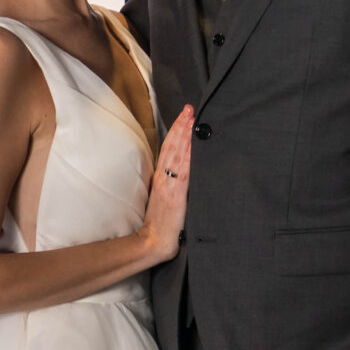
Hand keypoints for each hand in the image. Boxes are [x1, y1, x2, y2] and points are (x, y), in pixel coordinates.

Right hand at [142, 107, 194, 262]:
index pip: (168, 149)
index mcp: (160, 178)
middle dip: (181, 126)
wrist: (154, 242)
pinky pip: (184, 171)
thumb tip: (186, 172)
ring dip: (185, 134)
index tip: (184, 115)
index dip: (175, 131)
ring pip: (177, 154)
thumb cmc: (162, 225)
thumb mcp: (166, 200)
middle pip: (172, 146)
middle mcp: (164, 178)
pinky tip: (195, 144)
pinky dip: (189, 155)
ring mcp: (169, 185)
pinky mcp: (176, 194)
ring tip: (191, 118)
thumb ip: (173, 185)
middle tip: (189, 108)